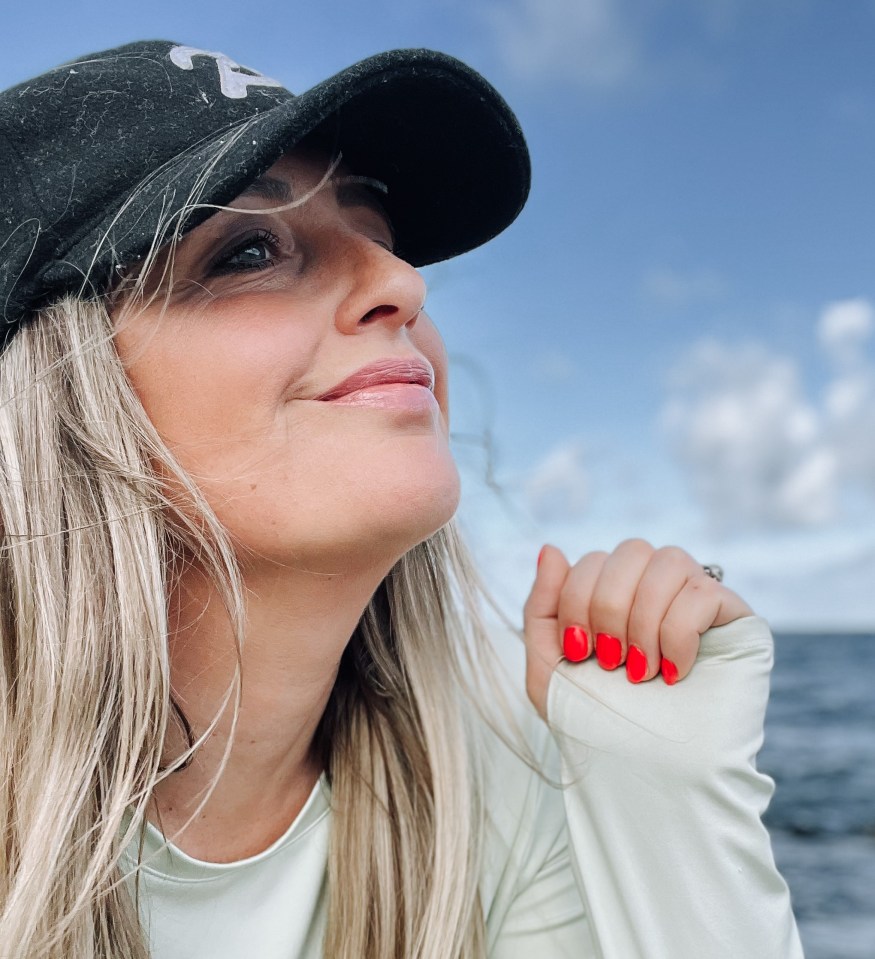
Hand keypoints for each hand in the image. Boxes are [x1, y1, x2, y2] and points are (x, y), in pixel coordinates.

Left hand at [522, 538, 753, 719]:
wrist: (646, 777)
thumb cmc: (596, 727)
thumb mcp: (549, 665)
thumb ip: (542, 605)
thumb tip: (550, 548)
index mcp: (617, 595)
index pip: (594, 560)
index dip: (577, 600)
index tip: (578, 653)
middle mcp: (659, 590)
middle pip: (631, 550)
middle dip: (608, 606)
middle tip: (610, 662)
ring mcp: (700, 601)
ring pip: (670, 560)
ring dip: (643, 619)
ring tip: (640, 671)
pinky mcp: (738, 621)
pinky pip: (705, 591)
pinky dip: (678, 633)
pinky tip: (673, 674)